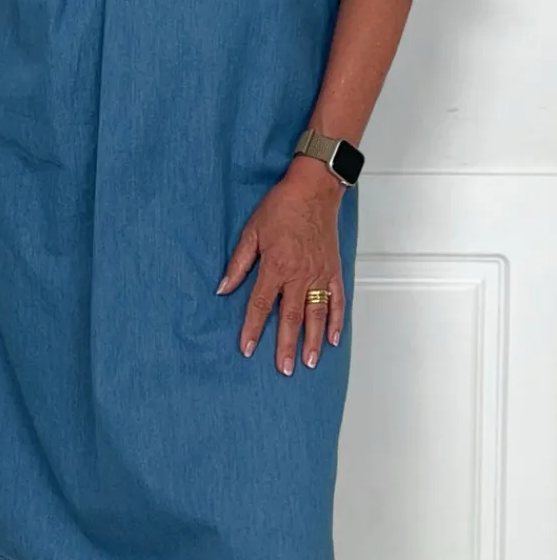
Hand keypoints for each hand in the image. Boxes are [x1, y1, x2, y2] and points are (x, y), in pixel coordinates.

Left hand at [217, 157, 345, 374]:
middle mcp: (300, 275)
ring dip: (312, 341)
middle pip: (291, 318)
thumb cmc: (282, 207)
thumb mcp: (252, 232)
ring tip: (307, 363)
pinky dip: (336, 321)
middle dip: (285, 346)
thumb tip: (223, 288)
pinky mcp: (334, 271)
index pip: (261, 305)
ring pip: (316, 315)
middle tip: (282, 369)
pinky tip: (332, 339)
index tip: (247, 348)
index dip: (252, 329)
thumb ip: (238, 263)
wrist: (314, 190)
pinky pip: (337, 301)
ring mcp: (320, 275)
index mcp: (276, 266)